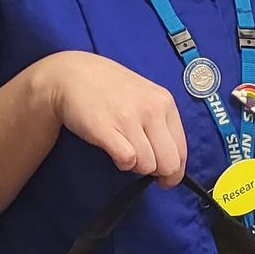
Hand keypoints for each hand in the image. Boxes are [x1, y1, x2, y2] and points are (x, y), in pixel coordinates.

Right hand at [36, 50, 190, 182]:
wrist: (72, 75)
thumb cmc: (110, 88)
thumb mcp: (145, 96)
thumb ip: (160, 124)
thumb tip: (170, 161)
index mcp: (165, 102)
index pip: (182, 150)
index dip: (174, 172)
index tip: (165, 178)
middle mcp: (151, 109)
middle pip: (168, 163)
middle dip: (157, 173)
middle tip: (143, 167)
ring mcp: (128, 118)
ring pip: (147, 165)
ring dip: (136, 167)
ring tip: (124, 150)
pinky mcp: (106, 128)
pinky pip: (127, 160)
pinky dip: (122, 163)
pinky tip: (114, 151)